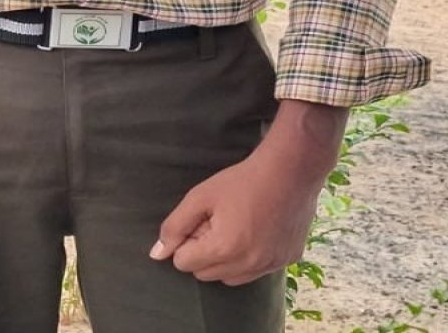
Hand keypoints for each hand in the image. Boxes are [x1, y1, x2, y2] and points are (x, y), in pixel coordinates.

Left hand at [150, 100, 345, 285]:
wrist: (290, 170)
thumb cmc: (243, 180)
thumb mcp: (201, 196)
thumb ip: (175, 226)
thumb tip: (157, 254)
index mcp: (224, 249)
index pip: (184, 263)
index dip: (186, 240)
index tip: (200, 221)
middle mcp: (248, 265)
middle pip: (205, 274)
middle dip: (203, 252)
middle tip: (216, 222)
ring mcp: (270, 265)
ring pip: (230, 278)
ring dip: (225, 260)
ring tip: (235, 226)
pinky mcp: (287, 260)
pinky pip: (256, 271)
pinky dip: (250, 258)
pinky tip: (257, 230)